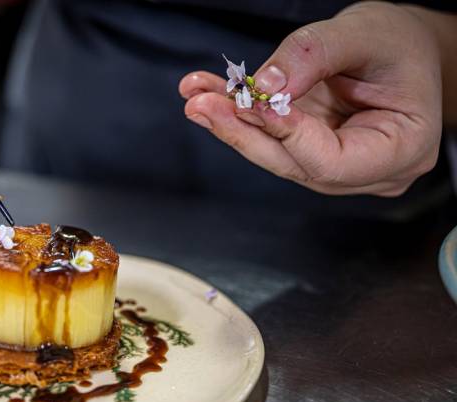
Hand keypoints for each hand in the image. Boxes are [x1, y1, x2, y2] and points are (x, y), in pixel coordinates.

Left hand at [179, 2, 442, 196]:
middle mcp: (368, 171)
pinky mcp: (312, 153)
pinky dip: (241, 117)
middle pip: (294, 163)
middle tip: (200, 103)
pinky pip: (272, 140)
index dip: (288, 135)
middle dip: (243, 131)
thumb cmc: (398, 43)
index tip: (252, 103)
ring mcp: (338, 167)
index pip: (332, 161)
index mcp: (402, 151)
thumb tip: (264, 87)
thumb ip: (315, 56)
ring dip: (233, 123)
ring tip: (196, 94)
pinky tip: (209, 95)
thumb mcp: (364, 33)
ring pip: (276, 153)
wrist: (400, 49)